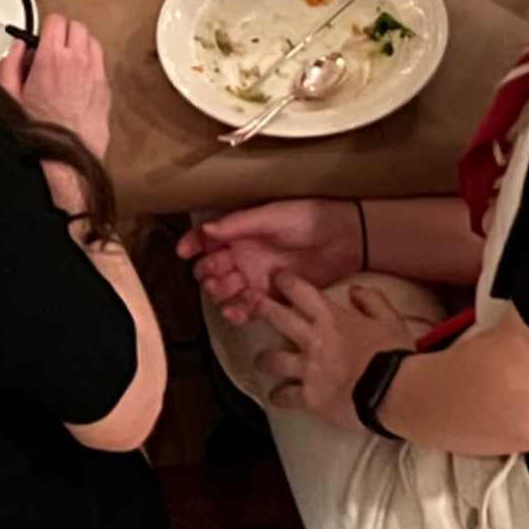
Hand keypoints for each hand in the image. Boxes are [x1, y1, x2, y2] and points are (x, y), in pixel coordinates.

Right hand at [0, 17, 111, 156]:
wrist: (67, 154)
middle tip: (54, 46)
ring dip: (79, 43)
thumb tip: (17, 48)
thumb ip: (11, 65)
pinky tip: (79, 73)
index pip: (55, 20)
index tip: (43, 37)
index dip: (47, 26)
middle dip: (63, 32)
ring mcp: (94, 71)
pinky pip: (100, 58)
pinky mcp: (104, 84)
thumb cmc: (40, 129)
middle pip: (75, 25)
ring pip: (90, 39)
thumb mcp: (11, 96)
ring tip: (67, 58)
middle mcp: (76, 60)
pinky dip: (90, 58)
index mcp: (51, 59)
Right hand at [174, 197, 362, 325]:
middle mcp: (242, 256)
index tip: (184, 252)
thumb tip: (207, 230)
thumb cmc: (307, 218)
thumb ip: (239, 225)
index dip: (193, 244)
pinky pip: (248, 309)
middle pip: (211, 269)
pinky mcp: (271, 298)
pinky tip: (239, 312)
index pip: (207, 239)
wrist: (344, 238)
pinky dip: (239, 312)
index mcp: (239, 233)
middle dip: (208, 274)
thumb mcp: (271, 216)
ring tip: (232, 293)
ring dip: (222, 294)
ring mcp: (255, 278)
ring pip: (226, 292)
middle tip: (217, 274)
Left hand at [260, 271, 411, 420]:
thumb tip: (354, 290)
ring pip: (274, 360)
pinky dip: (280, 396)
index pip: (301, 292)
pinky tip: (275, 397)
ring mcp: (308, 370)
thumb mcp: (390, 318)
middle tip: (248, 303)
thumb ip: (372, 300)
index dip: (286, 282)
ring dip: (264, 359)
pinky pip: (287, 396)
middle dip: (260, 308)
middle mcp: (312, 340)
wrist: (393, 391)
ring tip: (260, 361)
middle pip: (277, 319)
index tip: (276, 277)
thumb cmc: (393, 353)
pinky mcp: (310, 397)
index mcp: (331, 318)